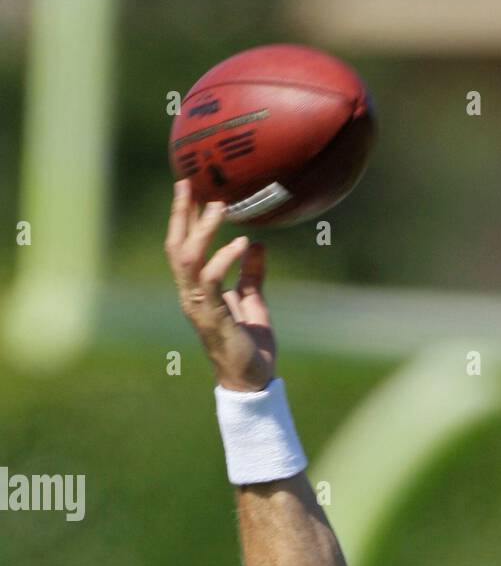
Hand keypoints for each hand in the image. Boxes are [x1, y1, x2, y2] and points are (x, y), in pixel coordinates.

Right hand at [164, 178, 274, 391]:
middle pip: (176, 245)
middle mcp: (190, 295)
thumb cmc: (251, 348)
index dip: (184, 216)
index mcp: (198, 291)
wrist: (253, 384)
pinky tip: (242, 243)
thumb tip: (258, 245)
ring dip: (203, 230)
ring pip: (188, 258)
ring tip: (220, 205)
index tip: (189, 185)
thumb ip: (251, 276)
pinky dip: (225, 259)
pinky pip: (212, 281)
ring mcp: (198, 307)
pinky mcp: (213, 318)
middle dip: (181, 213)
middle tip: (191, 181)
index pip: (184, 245)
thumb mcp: (254, 304)